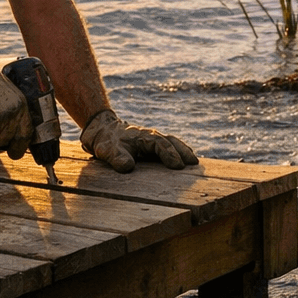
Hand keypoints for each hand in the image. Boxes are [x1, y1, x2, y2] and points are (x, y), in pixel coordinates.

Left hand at [81, 107, 197, 172]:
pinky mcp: (152, 145)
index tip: (178, 165)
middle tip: (194, 162)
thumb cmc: (107, 142)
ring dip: (183, 150)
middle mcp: (151, 136)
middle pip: (171, 141)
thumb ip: (117, 158)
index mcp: (143, 136)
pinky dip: (178, 151)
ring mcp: (153, 140)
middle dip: (183, 151)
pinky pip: (169, 146)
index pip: (160, 144)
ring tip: (194, 161)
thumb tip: (128, 166)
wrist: (102, 131)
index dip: (170, 154)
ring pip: (172, 142)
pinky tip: (184, 160)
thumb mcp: (107, 150)